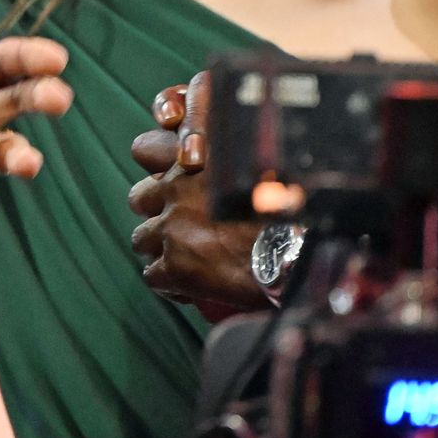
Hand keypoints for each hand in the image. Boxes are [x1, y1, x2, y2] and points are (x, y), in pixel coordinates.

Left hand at [129, 74, 264, 315]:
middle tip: (179, 230)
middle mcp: (177, 188)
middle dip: (155, 213)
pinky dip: (168, 284)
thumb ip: (232, 158)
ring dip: (160, 249)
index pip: (146, 150)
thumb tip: (222, 158)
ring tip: (187, 261)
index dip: (159, 171)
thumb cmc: (287, 211)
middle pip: (139, 198)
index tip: (172, 189)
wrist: (297, 255)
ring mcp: (172, 228)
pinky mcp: (174, 266)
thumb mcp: (258, 165)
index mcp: (196, 158)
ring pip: (141, 240)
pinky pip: (151, 276)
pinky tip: (190, 287)